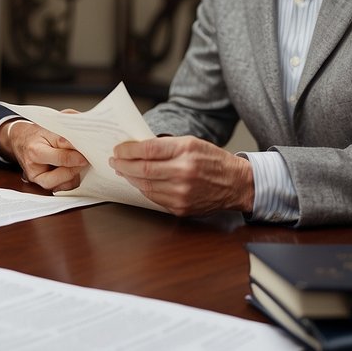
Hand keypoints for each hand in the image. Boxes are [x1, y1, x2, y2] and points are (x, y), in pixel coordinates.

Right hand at [0, 119, 89, 191]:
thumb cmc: (35, 135)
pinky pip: (62, 187)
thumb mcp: (48, 130)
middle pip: (59, 178)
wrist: (21, 140)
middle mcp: (34, 170)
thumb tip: (81, 147)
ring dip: (74, 176)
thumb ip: (64, 139)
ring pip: (62, 186)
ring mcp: (38, 180)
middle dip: (74, 170)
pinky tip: (74, 169)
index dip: (75, 158)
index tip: (86, 157)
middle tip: (85, 161)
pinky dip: (71, 180)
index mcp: (34, 152)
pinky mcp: (43, 184)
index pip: (59, 158)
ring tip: (79, 164)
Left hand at [110, 135, 253, 216]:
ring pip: (145, 186)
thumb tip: (138, 148)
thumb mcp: (192, 143)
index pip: (148, 149)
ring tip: (123, 171)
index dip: (128, 150)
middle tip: (115, 161)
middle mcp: (184, 172)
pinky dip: (144, 189)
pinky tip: (139, 183)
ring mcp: (182, 193)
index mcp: (186, 151)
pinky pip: (154, 198)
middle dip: (123, 165)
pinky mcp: (181, 207)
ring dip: (130, 178)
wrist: (236, 184)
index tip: (119, 149)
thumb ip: (166, 145)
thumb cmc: (213, 160)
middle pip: (143, 170)